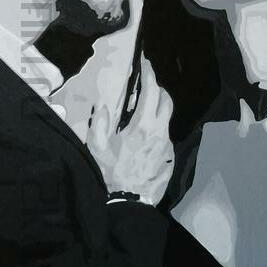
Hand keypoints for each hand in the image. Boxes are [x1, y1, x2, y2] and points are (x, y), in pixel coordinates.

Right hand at [87, 55, 173, 205]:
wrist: (127, 202)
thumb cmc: (110, 173)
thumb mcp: (97, 147)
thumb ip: (100, 123)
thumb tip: (103, 106)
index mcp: (142, 126)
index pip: (151, 92)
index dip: (149, 75)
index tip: (146, 64)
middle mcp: (159, 132)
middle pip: (167, 101)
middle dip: (159, 88)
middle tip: (148, 83)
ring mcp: (166, 145)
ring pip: (168, 118)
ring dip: (160, 108)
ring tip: (147, 106)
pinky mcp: (168, 156)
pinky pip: (166, 135)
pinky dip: (159, 127)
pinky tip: (148, 131)